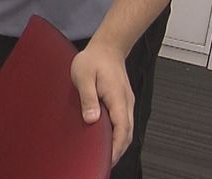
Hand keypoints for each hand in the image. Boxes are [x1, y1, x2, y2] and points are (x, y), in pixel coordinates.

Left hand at [70, 43, 133, 165]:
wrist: (107, 48)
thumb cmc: (93, 60)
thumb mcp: (84, 76)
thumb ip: (87, 98)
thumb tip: (91, 119)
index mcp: (117, 98)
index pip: (121, 129)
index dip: (116, 147)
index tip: (107, 159)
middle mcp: (125, 103)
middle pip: (127, 134)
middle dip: (118, 151)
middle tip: (104, 163)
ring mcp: (126, 104)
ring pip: (127, 130)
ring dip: (119, 144)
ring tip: (105, 156)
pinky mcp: (122, 103)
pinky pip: (123, 123)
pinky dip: (119, 136)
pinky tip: (108, 140)